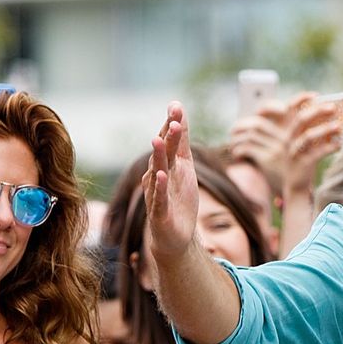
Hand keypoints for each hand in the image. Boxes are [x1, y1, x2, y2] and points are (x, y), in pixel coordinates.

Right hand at [142, 102, 198, 259]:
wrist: (174, 236)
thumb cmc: (178, 198)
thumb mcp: (185, 167)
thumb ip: (182, 141)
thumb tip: (180, 112)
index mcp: (167, 165)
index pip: (169, 142)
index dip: (173, 125)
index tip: (177, 107)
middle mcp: (158, 176)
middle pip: (163, 154)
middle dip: (168, 137)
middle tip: (174, 120)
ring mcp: (157, 194)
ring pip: (157, 173)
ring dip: (159, 157)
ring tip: (160, 140)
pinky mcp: (159, 213)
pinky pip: (159, 198)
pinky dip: (160, 187)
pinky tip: (161, 175)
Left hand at [228, 102, 291, 186]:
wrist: (298, 189)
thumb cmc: (288, 170)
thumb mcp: (285, 151)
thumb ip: (271, 137)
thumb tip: (246, 127)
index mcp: (290, 132)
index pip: (272, 113)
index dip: (254, 113)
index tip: (245, 121)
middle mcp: (285, 138)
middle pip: (257, 123)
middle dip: (240, 126)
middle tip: (232, 132)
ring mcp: (278, 148)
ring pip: (250, 135)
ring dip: (237, 140)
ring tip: (233, 146)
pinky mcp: (269, 159)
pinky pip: (247, 148)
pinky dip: (238, 150)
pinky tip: (238, 156)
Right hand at [281, 92, 342, 196]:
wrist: (296, 185)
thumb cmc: (306, 160)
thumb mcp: (309, 143)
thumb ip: (317, 130)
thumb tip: (337, 118)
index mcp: (290, 131)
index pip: (291, 110)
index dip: (301, 100)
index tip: (317, 95)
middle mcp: (290, 139)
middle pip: (301, 120)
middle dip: (317, 111)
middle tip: (333, 107)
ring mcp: (294, 151)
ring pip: (308, 136)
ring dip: (324, 129)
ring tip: (339, 126)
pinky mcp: (302, 164)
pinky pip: (316, 153)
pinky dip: (329, 147)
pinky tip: (339, 144)